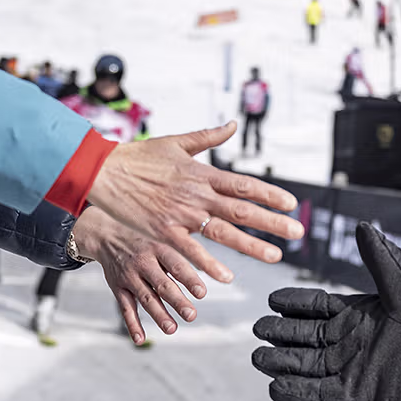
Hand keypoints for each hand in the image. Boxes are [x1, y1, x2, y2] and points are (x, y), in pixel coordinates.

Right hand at [70, 207, 203, 342]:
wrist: (109, 237)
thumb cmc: (146, 245)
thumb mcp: (164, 244)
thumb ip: (183, 261)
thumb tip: (218, 274)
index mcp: (160, 250)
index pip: (177, 266)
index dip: (190, 279)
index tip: (202, 293)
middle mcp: (144, 263)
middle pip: (162, 284)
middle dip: (177, 301)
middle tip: (191, 315)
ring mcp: (129, 276)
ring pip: (145, 298)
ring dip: (158, 315)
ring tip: (172, 329)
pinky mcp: (117, 288)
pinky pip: (125, 308)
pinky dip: (132, 325)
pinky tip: (140, 339)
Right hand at [88, 122, 302, 281]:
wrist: (103, 171)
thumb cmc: (139, 156)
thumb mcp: (176, 142)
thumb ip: (208, 137)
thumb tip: (232, 124)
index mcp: (202, 173)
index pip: (244, 184)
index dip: (269, 193)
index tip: (291, 203)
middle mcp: (197, 194)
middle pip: (242, 209)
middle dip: (272, 221)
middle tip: (297, 230)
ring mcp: (181, 214)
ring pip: (223, 232)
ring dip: (251, 245)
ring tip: (275, 256)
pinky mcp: (163, 231)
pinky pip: (191, 250)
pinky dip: (209, 264)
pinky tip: (227, 276)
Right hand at [251, 221, 400, 400]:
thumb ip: (379, 257)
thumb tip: (361, 226)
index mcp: (361, 313)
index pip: (317, 307)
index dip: (294, 305)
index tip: (272, 300)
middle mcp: (355, 342)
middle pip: (306, 339)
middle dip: (281, 335)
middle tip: (258, 330)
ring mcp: (357, 370)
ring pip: (309, 369)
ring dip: (284, 366)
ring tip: (259, 360)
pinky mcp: (363, 396)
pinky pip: (323, 399)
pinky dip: (299, 397)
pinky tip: (276, 390)